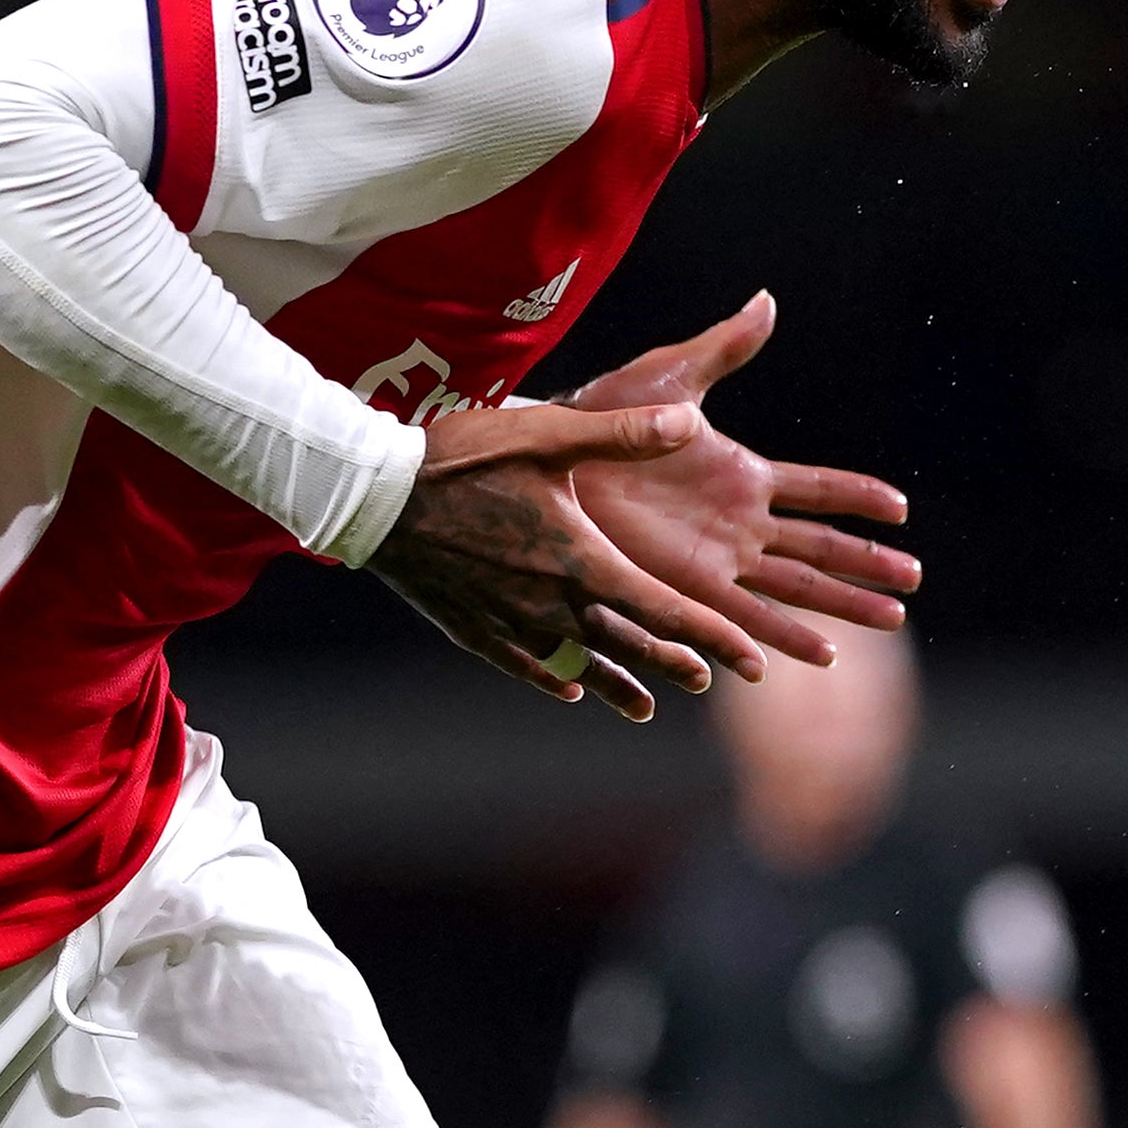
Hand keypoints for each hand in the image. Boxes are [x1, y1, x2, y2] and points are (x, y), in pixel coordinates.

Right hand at [376, 395, 789, 719]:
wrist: (375, 498)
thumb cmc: (463, 459)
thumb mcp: (549, 436)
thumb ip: (622, 433)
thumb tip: (692, 422)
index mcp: (581, 562)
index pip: (666, 610)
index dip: (714, 637)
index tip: (752, 662)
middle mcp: (552, 604)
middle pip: (629, 643)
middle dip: (673, 662)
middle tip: (708, 680)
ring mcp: (510, 621)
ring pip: (579, 662)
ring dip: (618, 683)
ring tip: (647, 705)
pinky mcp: (472, 626)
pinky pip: (523, 664)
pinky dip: (552, 677)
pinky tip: (568, 688)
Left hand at [566, 292, 918, 670]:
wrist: (552, 456)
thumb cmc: (600, 412)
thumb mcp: (672, 377)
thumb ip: (725, 348)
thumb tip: (768, 302)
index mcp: (742, 475)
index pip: (817, 489)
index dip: (859, 498)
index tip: (901, 509)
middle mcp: (737, 523)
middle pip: (820, 548)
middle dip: (867, 565)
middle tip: (913, 580)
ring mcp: (715, 559)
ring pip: (795, 588)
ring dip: (841, 606)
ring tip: (890, 620)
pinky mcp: (684, 586)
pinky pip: (740, 617)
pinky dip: (778, 636)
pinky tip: (815, 654)